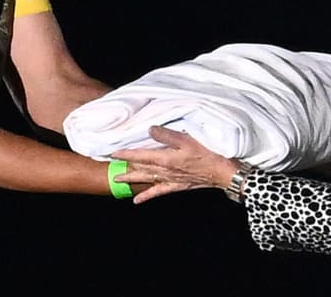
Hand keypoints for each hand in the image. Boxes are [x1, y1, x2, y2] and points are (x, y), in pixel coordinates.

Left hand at [113, 125, 241, 204]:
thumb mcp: (188, 139)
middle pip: (140, 168)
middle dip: (124, 166)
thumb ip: (167, 135)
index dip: (126, 153)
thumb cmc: (207, 153)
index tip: (113, 152)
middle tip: (110, 164)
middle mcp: (164, 170)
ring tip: (117, 180)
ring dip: (131, 179)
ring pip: (146, 179)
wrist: (221, 172)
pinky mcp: (176, 186)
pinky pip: (158, 192)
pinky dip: (147, 196)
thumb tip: (149, 130)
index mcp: (165, 158)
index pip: (140, 155)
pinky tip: (137, 201)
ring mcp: (170, 179)